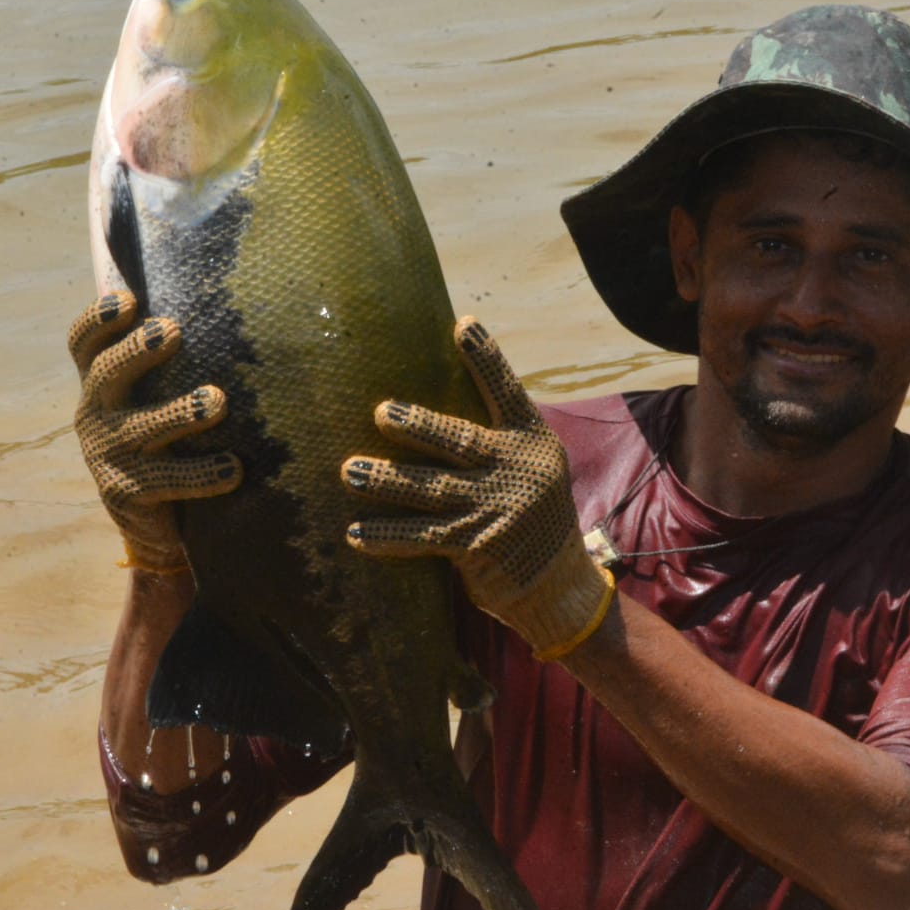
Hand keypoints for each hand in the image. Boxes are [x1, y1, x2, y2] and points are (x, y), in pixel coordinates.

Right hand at [68, 290, 240, 573]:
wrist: (153, 520)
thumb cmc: (166, 439)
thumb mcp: (156, 397)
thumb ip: (170, 360)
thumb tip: (219, 303)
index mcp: (101, 384)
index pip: (85, 344)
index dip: (99, 320)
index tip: (128, 299)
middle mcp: (95, 414)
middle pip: (106, 374)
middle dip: (137, 351)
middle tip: (172, 331)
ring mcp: (106, 455)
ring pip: (141, 429)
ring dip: (179, 412)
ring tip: (217, 400)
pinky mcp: (125, 493)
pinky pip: (165, 481)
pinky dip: (202, 474)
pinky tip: (234, 468)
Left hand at [341, 317, 613, 660]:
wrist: (558, 584)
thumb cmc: (531, 514)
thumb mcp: (532, 468)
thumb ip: (495, 442)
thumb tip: (433, 411)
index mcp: (530, 441)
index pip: (507, 392)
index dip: (485, 358)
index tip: (462, 325)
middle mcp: (516, 470)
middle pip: (459, 440)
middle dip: (418, 426)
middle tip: (381, 413)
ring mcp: (496, 509)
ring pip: (432, 489)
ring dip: (387, 481)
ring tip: (351, 472)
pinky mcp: (477, 545)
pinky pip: (423, 537)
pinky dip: (388, 536)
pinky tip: (356, 533)